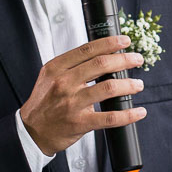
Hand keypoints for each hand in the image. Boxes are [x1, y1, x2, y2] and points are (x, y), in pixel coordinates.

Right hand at [19, 36, 146, 155]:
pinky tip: (139, 111)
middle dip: (124, 60)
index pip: (87, 50)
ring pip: (108, 88)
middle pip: (101, 65)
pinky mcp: (80, 123)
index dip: (109, 43)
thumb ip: (71, 65)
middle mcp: (64, 83)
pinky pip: (110, 117)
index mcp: (57, 68)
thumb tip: (102, 55)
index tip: (125, 40)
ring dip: (129, 85)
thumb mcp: (50, 77)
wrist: (32, 131)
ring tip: (138, 84)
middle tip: (137, 59)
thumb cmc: (45, 102)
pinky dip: (128, 114)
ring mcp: (72, 103)